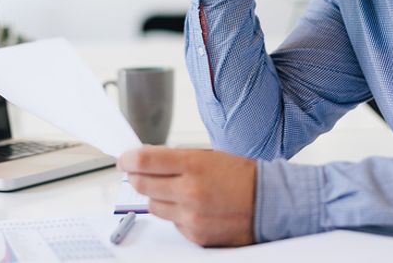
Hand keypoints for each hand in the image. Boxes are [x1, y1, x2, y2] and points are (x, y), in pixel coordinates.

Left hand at [118, 146, 255, 246]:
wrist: (269, 203)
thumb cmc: (242, 177)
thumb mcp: (208, 156)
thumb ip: (176, 160)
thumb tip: (146, 161)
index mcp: (193, 165)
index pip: (144, 161)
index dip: (128, 159)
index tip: (124, 159)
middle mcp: (189, 191)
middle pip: (141, 184)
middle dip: (136, 177)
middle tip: (137, 172)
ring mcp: (190, 216)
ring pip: (153, 206)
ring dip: (157, 196)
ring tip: (174, 190)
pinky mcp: (195, 235)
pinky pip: (171, 223)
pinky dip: (175, 214)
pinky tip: (191, 206)